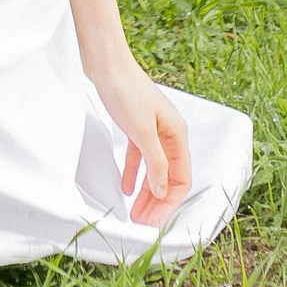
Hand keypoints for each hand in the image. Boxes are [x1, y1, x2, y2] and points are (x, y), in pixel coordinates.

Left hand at [89, 47, 192, 225]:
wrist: (106, 63)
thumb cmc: (125, 91)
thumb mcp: (141, 131)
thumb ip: (155, 162)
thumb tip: (163, 190)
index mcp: (177, 134)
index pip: (180, 179)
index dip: (168, 203)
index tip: (154, 223)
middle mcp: (169, 134)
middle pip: (168, 177)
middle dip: (157, 203)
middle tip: (142, 224)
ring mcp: (152, 130)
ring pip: (154, 170)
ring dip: (146, 192)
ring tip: (135, 213)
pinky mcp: (136, 126)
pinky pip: (139, 157)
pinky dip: (134, 174)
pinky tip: (125, 189)